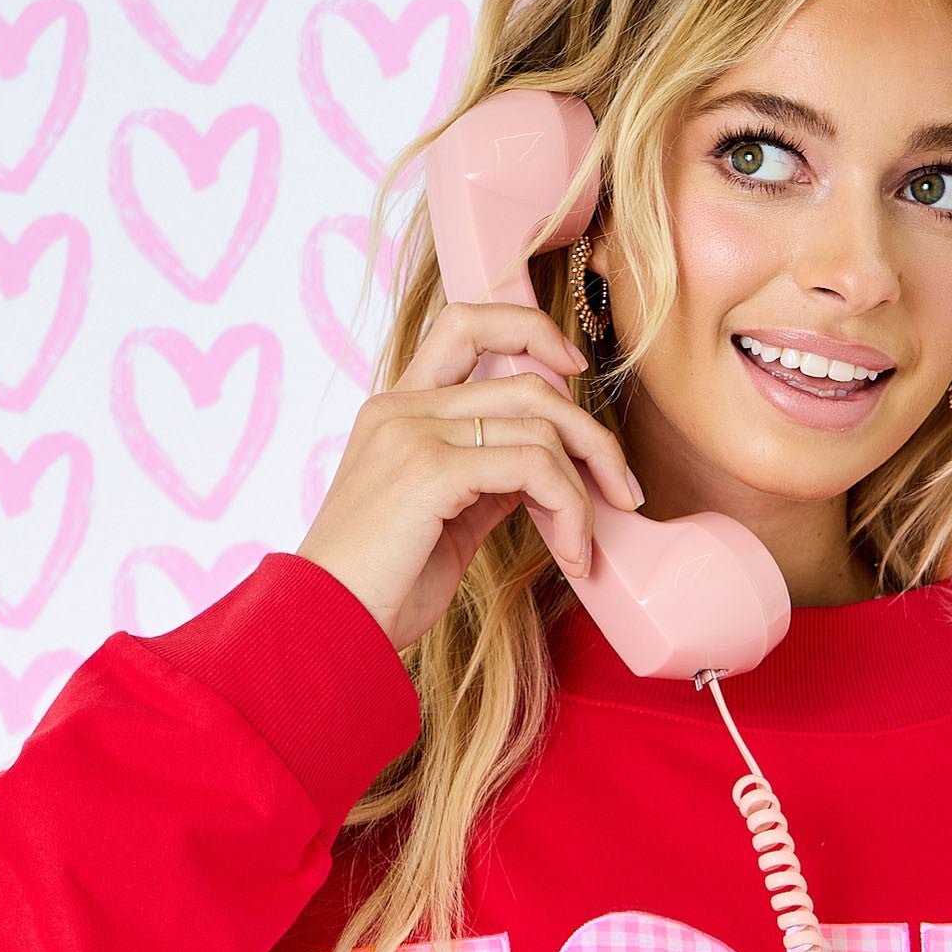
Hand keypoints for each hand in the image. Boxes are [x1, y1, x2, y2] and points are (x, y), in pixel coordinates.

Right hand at [296, 301, 643, 653]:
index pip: (467, 324)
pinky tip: (570, 554)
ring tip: (584, 544)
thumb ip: (486, 481)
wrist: (329, 627)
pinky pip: (533, 467)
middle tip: (622, 492)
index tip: (574, 370)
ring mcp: (414, 433)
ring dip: (585, 488)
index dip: (530, 330)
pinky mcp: (431, 470)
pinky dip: (569, 510)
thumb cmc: (380, 588)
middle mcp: (402, 407)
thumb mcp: (443, 522)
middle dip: (593, 437)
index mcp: (396, 409)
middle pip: (530, 383)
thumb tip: (543, 471)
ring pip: (542, 425)